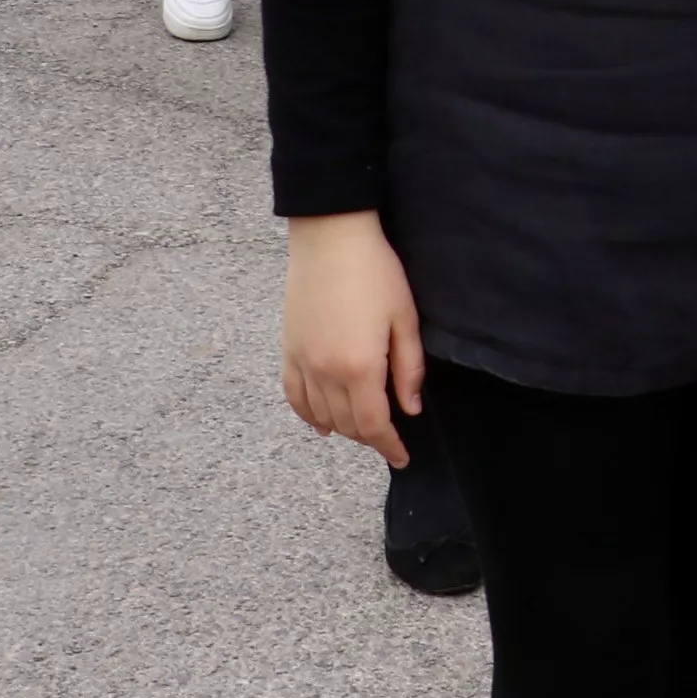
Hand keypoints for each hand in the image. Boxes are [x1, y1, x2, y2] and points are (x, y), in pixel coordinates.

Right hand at [281, 212, 422, 468]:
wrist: (330, 239)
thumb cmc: (376, 274)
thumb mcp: (404, 319)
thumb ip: (408, 369)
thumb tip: (409, 409)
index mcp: (359, 367)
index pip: (373, 425)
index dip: (388, 446)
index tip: (402, 458)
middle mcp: (325, 373)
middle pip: (345, 425)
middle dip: (369, 438)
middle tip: (389, 439)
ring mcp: (301, 363)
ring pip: (319, 415)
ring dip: (342, 429)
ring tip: (363, 430)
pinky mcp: (288, 351)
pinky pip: (294, 397)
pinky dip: (307, 415)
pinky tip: (321, 423)